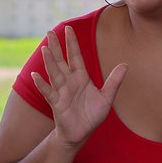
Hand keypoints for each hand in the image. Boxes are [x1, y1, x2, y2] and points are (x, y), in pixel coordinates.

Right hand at [32, 26, 126, 148]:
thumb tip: (125, 65)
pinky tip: (36, 75)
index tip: (69, 28)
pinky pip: (48, 92)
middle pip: (61, 60)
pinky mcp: (56, 103)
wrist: (81, 133)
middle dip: (56, 47)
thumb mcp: (106, 98)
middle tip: (50, 31)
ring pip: (54, 73)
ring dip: (50, 61)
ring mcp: (61, 91)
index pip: (75, 56)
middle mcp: (69, 81)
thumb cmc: (92, 115)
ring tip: (45, 48)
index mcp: (81, 77)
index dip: (72, 43)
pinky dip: (42, 84)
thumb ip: (114, 82)